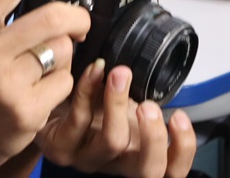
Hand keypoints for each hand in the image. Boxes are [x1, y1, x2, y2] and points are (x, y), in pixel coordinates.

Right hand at [0, 0, 91, 173]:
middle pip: (51, 17)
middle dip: (77, 16)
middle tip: (80, 22)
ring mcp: (6, 85)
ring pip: (62, 49)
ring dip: (65, 52)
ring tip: (49, 63)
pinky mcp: (26, 111)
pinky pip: (64, 81)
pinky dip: (62, 81)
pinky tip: (44, 88)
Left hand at [39, 61, 195, 177]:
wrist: (46, 102)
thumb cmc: (87, 102)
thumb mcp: (120, 99)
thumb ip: (139, 92)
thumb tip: (155, 62)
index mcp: (136, 152)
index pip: (169, 169)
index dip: (183, 149)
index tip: (179, 117)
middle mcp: (114, 161)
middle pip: (148, 170)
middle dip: (155, 136)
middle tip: (149, 104)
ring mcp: (86, 157)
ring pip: (112, 142)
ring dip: (119, 104)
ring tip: (119, 75)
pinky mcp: (60, 146)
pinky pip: (79, 120)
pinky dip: (89, 89)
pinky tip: (94, 70)